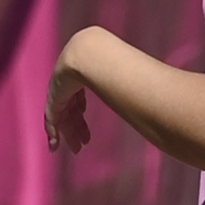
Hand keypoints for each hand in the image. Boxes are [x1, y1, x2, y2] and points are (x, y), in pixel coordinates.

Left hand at [45, 23, 120, 154]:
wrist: (91, 55)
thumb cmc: (111, 62)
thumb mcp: (118, 78)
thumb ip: (130, 89)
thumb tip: (153, 95)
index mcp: (79, 76)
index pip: (77, 99)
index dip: (82, 115)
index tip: (88, 131)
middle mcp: (66, 83)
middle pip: (70, 110)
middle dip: (76, 128)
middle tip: (82, 144)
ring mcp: (59, 90)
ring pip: (62, 117)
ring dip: (69, 134)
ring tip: (76, 149)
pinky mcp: (53, 97)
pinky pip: (51, 119)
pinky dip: (53, 133)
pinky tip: (56, 146)